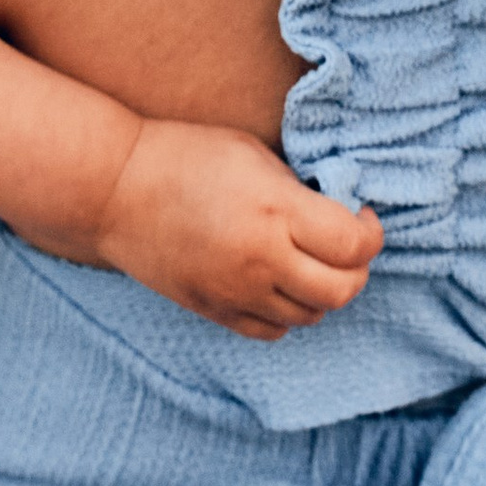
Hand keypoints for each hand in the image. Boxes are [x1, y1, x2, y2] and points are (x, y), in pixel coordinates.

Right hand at [45, 120, 383, 337]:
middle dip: (356, 269)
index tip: (360, 216)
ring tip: (309, 262)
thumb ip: (300, 191)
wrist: (114, 189)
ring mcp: (235, 291)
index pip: (355, 245)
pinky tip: (277, 282)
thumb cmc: (186, 156)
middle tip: (345, 246)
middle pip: (342, 290)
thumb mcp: (254, 154)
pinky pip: (273, 330)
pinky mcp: (214, 310)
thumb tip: (341, 214)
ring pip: (310, 315)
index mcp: (275, 210)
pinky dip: (287, 311)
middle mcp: (260, 258)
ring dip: (322, 292)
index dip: (371, 232)